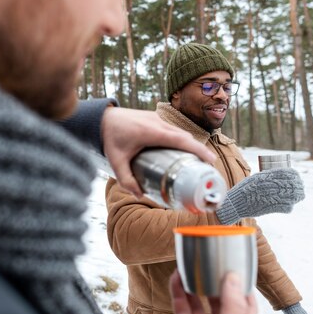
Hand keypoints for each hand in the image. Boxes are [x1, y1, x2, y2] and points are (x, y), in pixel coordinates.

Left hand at [101, 107, 215, 197]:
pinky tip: (183, 150)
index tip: (210, 160)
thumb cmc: (110, 138)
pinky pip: (174, 129)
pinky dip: (182, 139)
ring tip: (198, 161)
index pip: (181, 140)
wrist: (102, 118)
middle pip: (185, 136)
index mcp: (151, 132)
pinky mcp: (156, 118)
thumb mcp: (116, 161)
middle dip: (199, 150)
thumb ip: (126, 180)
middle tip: (207, 166)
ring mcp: (158, 118)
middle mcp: (158, 123)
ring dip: (191, 144)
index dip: (198, 149)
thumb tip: (139, 195)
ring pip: (180, 132)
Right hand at [170, 271, 257, 313]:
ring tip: (192, 270)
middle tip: (212, 266)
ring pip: (199, 305)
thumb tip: (234, 280)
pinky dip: (177, 293)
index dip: (243, 288)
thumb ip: (233, 307)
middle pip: (222, 304)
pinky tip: (176, 280)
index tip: (236, 270)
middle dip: (217, 284)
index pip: (247, 307)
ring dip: (195, 287)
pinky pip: (181, 310)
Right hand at [216, 168, 304, 224]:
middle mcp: (272, 185)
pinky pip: (288, 207)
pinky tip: (288, 204)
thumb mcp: (256, 177)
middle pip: (294, 184)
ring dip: (298, 195)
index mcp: (267, 176)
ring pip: (294, 196)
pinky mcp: (274, 208)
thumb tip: (282, 174)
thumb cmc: (244, 189)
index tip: (296, 176)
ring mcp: (274, 197)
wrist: (237, 203)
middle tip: (300, 186)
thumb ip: (268, 176)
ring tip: (298, 195)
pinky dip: (289, 206)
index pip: (288, 173)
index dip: (295, 174)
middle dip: (299, 185)